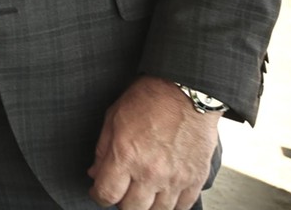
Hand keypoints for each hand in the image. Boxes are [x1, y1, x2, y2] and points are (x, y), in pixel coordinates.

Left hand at [87, 75, 220, 209]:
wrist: (186, 91)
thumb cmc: (148, 99)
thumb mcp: (113, 118)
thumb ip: (103, 150)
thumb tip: (95, 174)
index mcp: (125, 156)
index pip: (106, 195)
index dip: (99, 196)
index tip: (100, 191)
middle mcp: (150, 172)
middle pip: (131, 209)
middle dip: (121, 202)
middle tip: (122, 190)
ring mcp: (175, 179)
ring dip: (146, 205)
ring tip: (143, 191)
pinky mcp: (195, 179)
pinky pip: (182, 207)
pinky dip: (171, 205)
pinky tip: (163, 194)